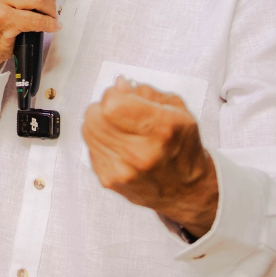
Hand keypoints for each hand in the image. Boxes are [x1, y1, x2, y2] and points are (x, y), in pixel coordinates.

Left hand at [82, 77, 218, 236]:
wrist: (187, 191)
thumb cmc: (183, 149)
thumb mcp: (179, 111)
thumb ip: (147, 92)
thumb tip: (120, 84)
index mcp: (161, 130)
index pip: (112, 104)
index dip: (114, 94)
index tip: (123, 95)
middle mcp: (140, 153)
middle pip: (95, 115)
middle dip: (105, 106)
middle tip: (120, 109)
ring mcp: (122, 170)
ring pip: (88, 130)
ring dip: (100, 123)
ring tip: (120, 127)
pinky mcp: (109, 180)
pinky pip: (90, 147)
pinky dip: (101, 140)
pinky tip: (119, 144)